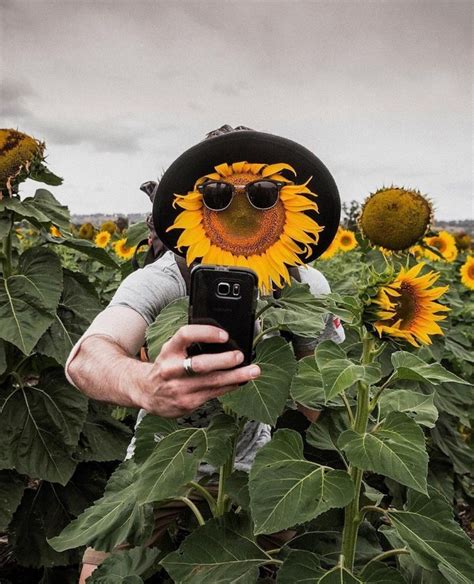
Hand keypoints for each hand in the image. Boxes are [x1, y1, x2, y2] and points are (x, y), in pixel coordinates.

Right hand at [138, 325, 260, 417]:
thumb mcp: (171, 350)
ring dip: (236, 377)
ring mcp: (180, 388)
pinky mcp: (188, 403)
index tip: (224, 335)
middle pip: (201, 364)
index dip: (206, 333)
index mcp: (169, 351)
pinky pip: (214, 394)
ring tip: (253, 371)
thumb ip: (190, 344)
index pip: (185, 335)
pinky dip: (230, 386)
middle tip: (240, 356)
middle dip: (224, 360)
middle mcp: (172, 369)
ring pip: (212, 382)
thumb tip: (224, 339)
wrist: (146, 392)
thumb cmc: (166, 366)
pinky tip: (241, 381)